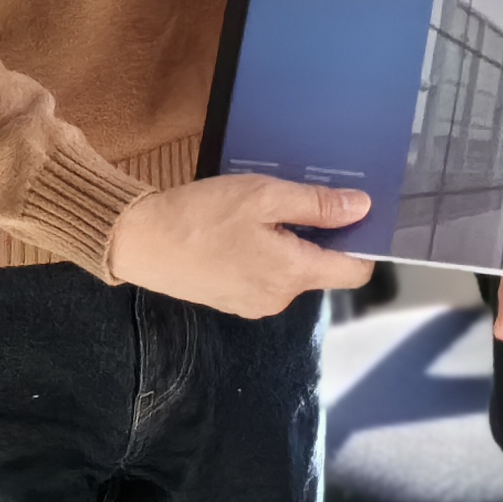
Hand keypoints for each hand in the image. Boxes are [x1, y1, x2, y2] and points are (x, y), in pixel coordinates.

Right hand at [103, 173, 374, 317]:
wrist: (140, 242)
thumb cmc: (201, 216)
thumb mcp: (264, 197)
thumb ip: (317, 205)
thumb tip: (361, 208)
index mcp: (293, 274)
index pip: (355, 272)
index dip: (363, 243)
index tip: (355, 216)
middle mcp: (279, 298)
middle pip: (322, 269)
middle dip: (318, 236)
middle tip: (293, 200)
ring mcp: (253, 304)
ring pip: (291, 271)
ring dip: (287, 244)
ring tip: (258, 214)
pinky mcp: (231, 301)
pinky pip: (264, 277)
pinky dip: (263, 254)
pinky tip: (239, 232)